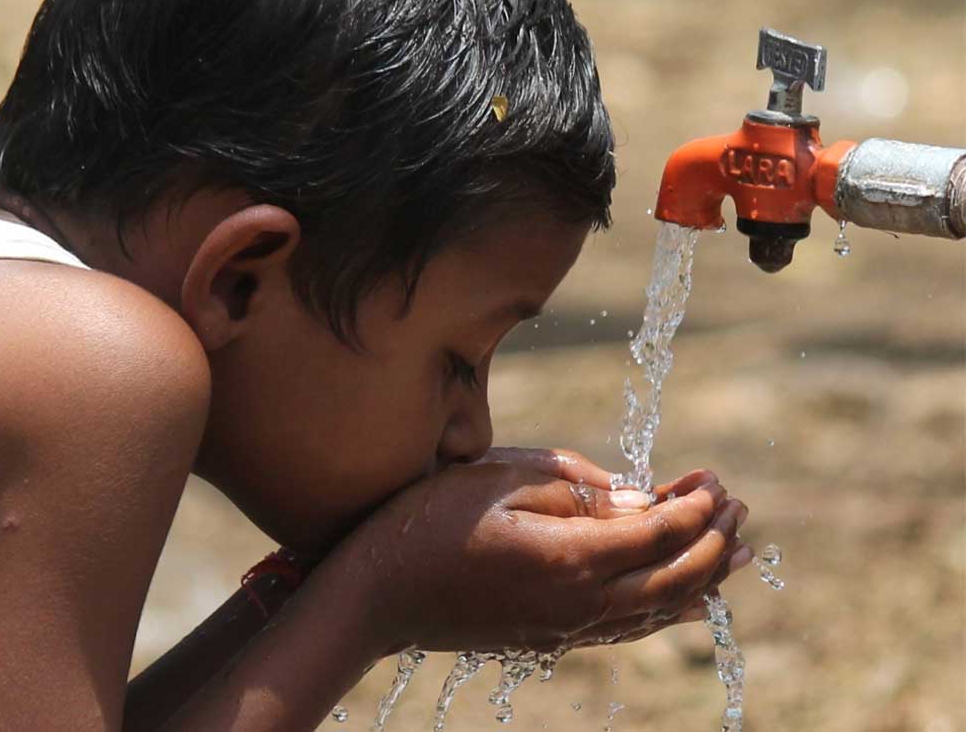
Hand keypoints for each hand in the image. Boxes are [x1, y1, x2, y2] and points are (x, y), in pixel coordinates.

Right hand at [338, 448, 748, 654]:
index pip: (662, 532)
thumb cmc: (430, 522)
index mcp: (570, 556)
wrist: (378, 595)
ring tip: (737, 547)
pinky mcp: (552, 638)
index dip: (697, 505)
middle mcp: (580, 603)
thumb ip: (577, 487)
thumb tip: (641, 500)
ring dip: (706, 575)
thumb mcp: (500, 479)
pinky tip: (686, 597)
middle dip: (717, 539)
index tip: (715, 477)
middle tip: (738, 503)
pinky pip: (630, 629)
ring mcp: (567, 628)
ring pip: (661, 609)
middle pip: (677, 577)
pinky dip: (669, 609)